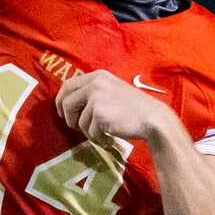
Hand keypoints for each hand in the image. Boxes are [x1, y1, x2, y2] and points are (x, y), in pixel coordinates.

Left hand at [55, 70, 173, 148]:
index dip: (60, 101)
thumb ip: (92, 93)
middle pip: (67, 103)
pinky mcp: (99, 113)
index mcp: (97, 76)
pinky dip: (98, 138)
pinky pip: (89, 131)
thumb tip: (68, 104)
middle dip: (69, 119)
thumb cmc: (133, 108)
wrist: (153, 118)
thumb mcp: (111, 91)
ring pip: (78, 121)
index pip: (67, 85)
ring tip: (104, 133)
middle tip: (77, 128)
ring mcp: (96, 98)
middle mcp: (95, 83)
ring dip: (89, 132)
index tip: (62, 112)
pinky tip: (109, 138)